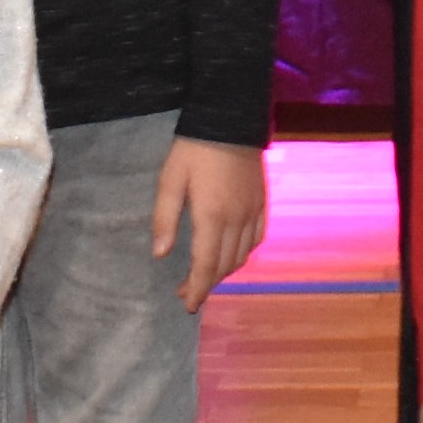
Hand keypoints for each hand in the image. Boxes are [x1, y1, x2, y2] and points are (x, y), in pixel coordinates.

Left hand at [157, 136, 270, 298]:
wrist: (230, 118)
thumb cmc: (194, 148)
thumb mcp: (170, 180)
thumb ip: (165, 218)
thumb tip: (161, 254)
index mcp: (211, 217)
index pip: (205, 265)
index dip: (197, 289)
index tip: (187, 305)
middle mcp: (237, 220)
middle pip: (224, 266)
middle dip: (207, 284)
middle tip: (188, 293)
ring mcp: (253, 212)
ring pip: (242, 256)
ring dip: (224, 271)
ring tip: (206, 275)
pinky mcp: (262, 202)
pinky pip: (257, 238)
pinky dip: (244, 253)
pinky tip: (232, 253)